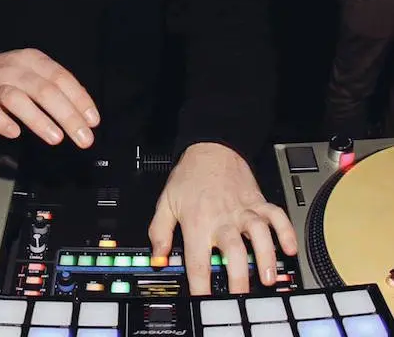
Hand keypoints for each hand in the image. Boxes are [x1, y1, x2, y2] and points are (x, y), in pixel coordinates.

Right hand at [0, 48, 99, 147]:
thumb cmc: (10, 79)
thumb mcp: (34, 74)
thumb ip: (57, 89)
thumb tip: (86, 115)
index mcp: (33, 60)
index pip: (61, 78)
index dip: (79, 100)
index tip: (93, 121)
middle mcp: (14, 69)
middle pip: (44, 91)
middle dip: (67, 116)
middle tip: (83, 138)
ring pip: (17, 100)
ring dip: (39, 120)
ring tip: (56, 138)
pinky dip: (1, 122)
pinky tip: (14, 133)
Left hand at [148, 143, 297, 294]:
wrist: (211, 148)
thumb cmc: (189, 176)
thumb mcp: (165, 204)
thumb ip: (159, 232)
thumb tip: (157, 257)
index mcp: (197, 223)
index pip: (198, 261)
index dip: (200, 285)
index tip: (203, 300)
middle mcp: (222, 219)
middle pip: (233, 252)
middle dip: (238, 277)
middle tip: (241, 296)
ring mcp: (243, 210)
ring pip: (259, 235)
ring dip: (266, 257)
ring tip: (269, 278)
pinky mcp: (258, 202)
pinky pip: (277, 217)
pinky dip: (286, 231)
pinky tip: (290, 248)